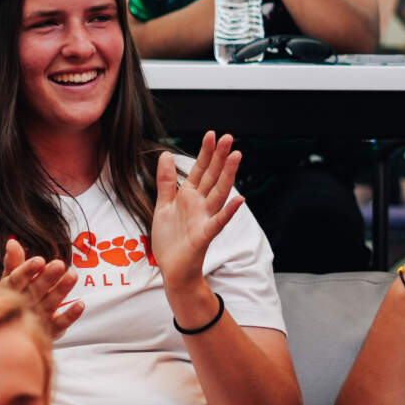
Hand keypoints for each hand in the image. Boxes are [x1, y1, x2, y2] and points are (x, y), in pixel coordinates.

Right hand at [1, 239, 83, 341]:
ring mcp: (36, 319)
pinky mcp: (50, 331)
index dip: (27, 271)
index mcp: (9, 291)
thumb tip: (12, 241)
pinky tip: (81, 304)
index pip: (17, 280)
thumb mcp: (12, 278)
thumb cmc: (17, 295)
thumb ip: (14, 261)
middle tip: (60, 264)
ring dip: (62, 290)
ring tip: (73, 275)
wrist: (17, 330)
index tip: (39, 260)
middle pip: (35, 291)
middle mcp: (22, 306)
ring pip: (50, 304)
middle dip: (47, 278)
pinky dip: (71, 315)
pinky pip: (61, 323)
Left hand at [149, 136, 244, 290]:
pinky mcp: (204, 235)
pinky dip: (229, 211)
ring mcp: (204, 219)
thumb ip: (166, 182)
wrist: (172, 270)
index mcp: (189, 197)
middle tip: (229, 137)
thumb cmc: (170, 241)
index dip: (205, 153)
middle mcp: (200, 205)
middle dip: (220, 157)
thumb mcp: (163, 206)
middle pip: (212, 177)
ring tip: (237, 157)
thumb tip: (166, 154)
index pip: (199, 170)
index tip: (212, 134)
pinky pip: (218, 222)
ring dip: (228, 176)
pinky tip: (240, 199)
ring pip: (219, 194)